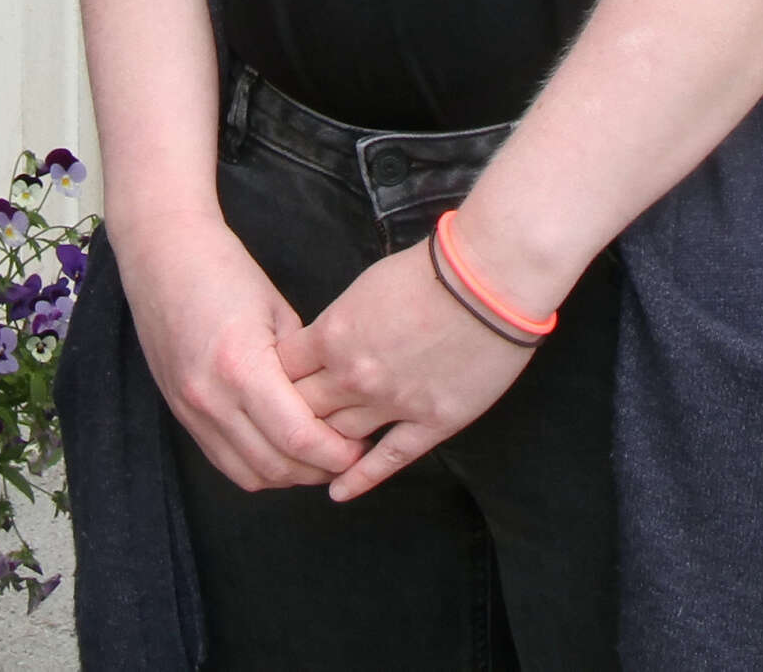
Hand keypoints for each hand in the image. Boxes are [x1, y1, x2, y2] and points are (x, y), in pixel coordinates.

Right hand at [114, 210, 362, 494]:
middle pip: (276, 466)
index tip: (362, 447)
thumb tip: (332, 406)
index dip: (337, 453)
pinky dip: (258, 465)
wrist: (161, 256)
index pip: (298, 438)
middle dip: (319, 469)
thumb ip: (303, 366)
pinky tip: (281, 449)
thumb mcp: (279, 311)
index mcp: (242, 367)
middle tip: (349, 454)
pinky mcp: (181, 414)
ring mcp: (190, 411)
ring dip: (289, 474)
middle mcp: (211, 398)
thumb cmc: (224, 270)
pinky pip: (225, 462)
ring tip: (318, 455)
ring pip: (250, 474)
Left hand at [273, 238, 542, 502]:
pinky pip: (388, 459)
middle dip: (288, 418)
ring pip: (338, 439)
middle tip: (280, 429)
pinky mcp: (431, 421)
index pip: (281, 371)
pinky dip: (360, 478)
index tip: (272, 388)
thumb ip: (340, 323)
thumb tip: (325, 344)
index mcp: (333, 334)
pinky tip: (339, 492)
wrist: (490, 279)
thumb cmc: (431, 269)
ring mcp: (392, 402)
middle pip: (301, 410)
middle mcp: (354, 375)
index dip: (272, 381)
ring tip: (309, 458)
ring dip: (322, 447)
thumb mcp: (366, 286)